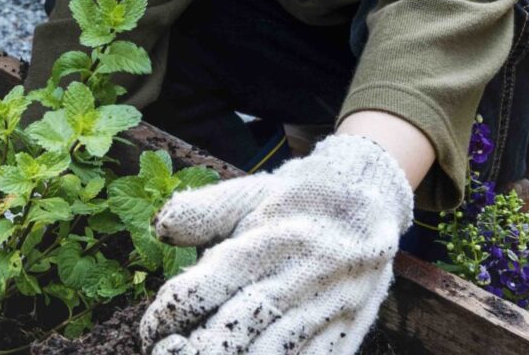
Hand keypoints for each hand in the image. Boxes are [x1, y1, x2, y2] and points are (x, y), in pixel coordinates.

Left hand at [139, 135, 412, 354]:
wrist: (375, 192)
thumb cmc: (302, 194)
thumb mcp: (253, 190)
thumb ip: (205, 211)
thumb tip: (160, 227)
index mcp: (269, 238)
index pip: (206, 286)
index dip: (170, 314)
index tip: (154, 330)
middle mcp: (299, 275)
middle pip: (237, 328)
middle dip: (197, 351)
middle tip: (171, 354)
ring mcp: (329, 307)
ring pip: (274, 354)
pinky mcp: (350, 329)